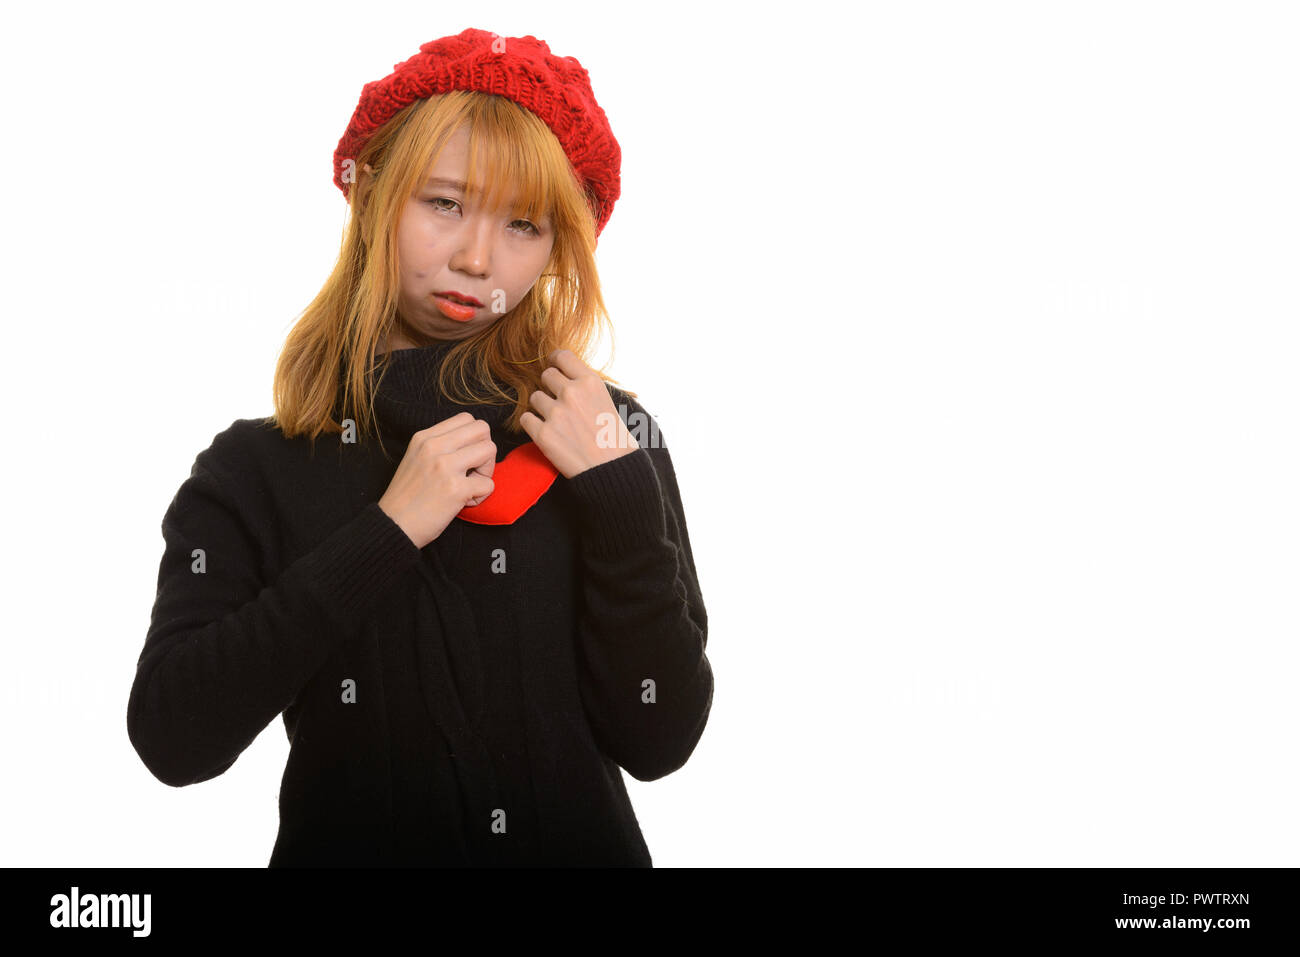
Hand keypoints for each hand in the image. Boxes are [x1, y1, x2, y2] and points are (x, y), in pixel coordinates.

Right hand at [377, 412, 495, 548]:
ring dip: (487, 471)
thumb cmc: (407, 496)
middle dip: (485, 450)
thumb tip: (472, 443)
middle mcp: (434, 447)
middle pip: (483, 429)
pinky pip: (489, 484)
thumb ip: (440, 446)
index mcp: (424, 437)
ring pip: (490, 450)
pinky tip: (464, 502)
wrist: (393, 526)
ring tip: (470, 486)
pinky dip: (481, 496)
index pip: (466, 419)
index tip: (465, 457)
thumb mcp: (416, 458)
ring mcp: (444, 466)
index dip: (474, 438)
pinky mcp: (455, 489)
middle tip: (473, 471)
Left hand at [520, 349, 636, 478]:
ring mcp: (555, 413)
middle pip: (546, 375)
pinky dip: (533, 425)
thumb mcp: (608, 402)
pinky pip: (526, 419)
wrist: (613, 471)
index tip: (555, 368)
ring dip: (541, 407)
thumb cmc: (615, 439)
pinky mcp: (543, 434)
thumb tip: (566, 379)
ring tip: (556, 422)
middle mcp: (572, 393)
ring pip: (534, 397)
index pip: (562, 356)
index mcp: (590, 382)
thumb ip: (586, 388)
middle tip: (558, 402)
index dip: (555, 361)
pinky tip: (546, 432)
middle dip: (550, 387)